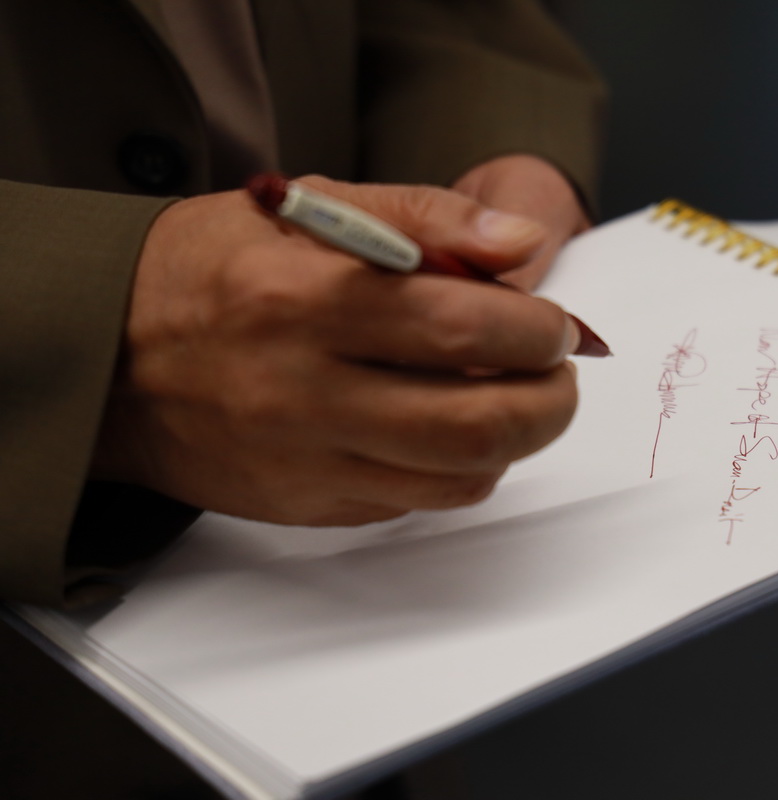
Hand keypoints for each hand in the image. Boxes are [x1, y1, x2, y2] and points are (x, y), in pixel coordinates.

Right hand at [91, 177, 585, 525]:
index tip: (554, 325)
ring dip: (515, 443)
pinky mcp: (304, 505)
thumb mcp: (310, 204)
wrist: (108, 352)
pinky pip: (415, 504)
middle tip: (559, 375)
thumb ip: (428, 217)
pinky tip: (451, 432)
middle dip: (550, 402)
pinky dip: (457, 471)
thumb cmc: (214, 267)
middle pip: (476, 424)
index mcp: (310, 298)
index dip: (537, 330)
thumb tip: (526, 245)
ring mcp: (303, 460)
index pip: (464, 327)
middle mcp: (304, 390)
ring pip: (456, 478)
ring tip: (514, 401)